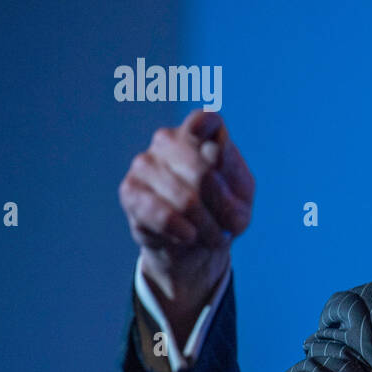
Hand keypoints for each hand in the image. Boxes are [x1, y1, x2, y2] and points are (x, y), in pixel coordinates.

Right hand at [118, 109, 254, 335]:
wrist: (196, 252)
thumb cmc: (225, 218)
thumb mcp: (242, 198)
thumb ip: (230, 170)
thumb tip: (211, 143)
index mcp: (202, 136)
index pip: (207, 120)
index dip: (216, 143)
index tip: (222, 162)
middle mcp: (169, 143)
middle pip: (200, 165)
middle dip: (220, 204)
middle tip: (228, 226)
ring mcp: (145, 166)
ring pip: (180, 191)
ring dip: (203, 221)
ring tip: (209, 235)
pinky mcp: (130, 194)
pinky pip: (153, 208)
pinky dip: (177, 227)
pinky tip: (188, 237)